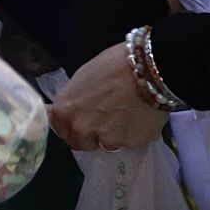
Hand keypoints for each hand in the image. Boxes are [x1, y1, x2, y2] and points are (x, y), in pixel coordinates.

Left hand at [51, 43, 170, 151]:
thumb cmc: (113, 65)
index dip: (72, 126)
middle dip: (91, 135)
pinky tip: (140, 117)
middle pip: (81, 143)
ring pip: (106, 144)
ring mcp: (105, 139)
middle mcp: (80, 128)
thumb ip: (74, 101)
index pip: (61, 130)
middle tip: (105, 121)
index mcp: (64, 111)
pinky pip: (128, 142)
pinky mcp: (129, 144)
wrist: (149, 70)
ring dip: (113, 135)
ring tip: (126, 117)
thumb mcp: (82, 79)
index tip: (82, 121)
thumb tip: (73, 109)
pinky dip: (133, 134)